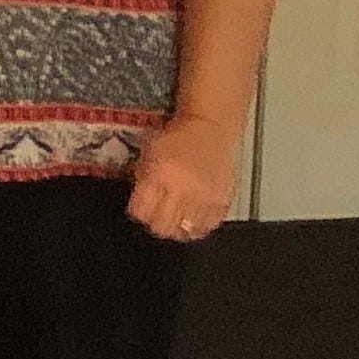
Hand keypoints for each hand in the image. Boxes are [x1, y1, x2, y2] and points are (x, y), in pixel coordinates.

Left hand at [126, 112, 235, 241]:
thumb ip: (141, 178)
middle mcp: (182, 188)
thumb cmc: (176, 136)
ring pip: (183, 231)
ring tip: (174, 219)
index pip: (140, 212)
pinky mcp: (222, 201)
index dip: (137, 212)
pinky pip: (206, 226)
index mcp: (159, 175)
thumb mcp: (147, 152)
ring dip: (175, 228)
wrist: (210, 127)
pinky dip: (197, 227)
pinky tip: (192, 220)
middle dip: (154, 223)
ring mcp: (204, 197)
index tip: (139, 209)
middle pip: (161, 226)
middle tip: (155, 216)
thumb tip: (136, 202)